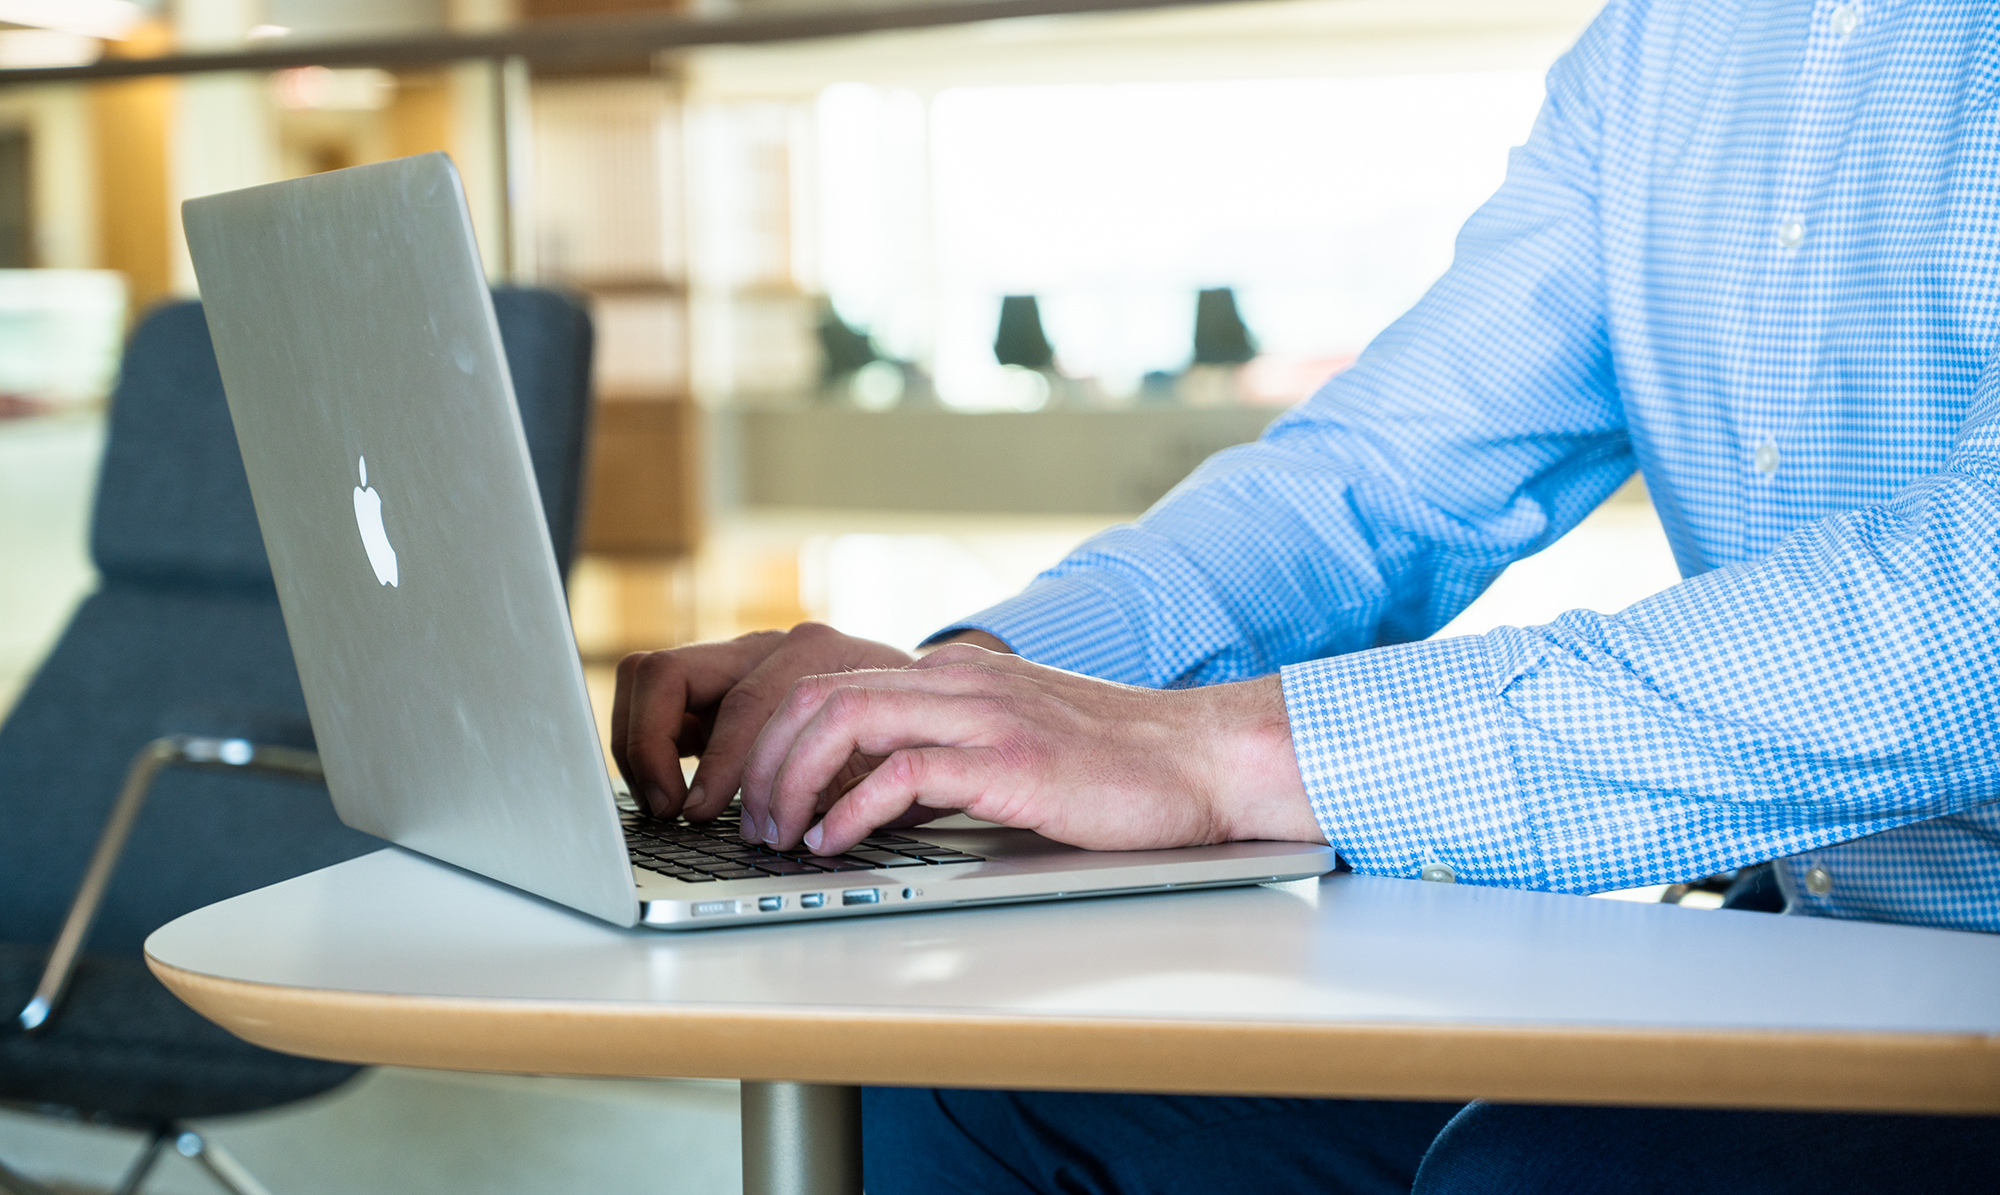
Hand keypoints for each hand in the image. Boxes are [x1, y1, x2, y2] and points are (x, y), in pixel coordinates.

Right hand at [611, 623, 916, 820]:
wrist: (921, 693)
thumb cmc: (911, 728)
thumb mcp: (895, 759)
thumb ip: (853, 790)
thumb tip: (809, 831)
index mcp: (812, 653)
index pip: (740, 705)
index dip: (717, 765)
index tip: (701, 813)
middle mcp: (764, 646)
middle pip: (667, 673)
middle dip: (651, 745)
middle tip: (667, 809)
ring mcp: (734, 662)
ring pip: (650, 679)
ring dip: (641, 744)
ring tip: (662, 804)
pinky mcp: (717, 688)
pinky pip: (659, 702)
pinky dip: (652, 746)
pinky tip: (669, 793)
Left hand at [738, 643, 1323, 854]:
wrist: (1204, 759)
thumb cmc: (1118, 765)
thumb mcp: (1014, 740)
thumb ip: (947, 750)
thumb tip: (872, 796)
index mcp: (955, 672)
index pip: (829, 684)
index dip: (775, 739)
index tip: (760, 796)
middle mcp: (959, 678)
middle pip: (815, 694)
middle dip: (762, 759)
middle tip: (752, 821)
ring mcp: (984, 712)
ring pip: (842, 720)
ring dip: (790, 782)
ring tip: (780, 835)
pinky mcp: (1009, 758)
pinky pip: (900, 772)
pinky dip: (850, 810)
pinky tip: (835, 842)